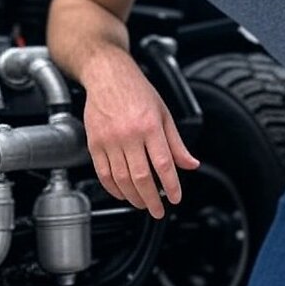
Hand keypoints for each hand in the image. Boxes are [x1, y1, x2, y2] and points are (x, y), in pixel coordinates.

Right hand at [84, 71, 198, 218]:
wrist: (107, 75)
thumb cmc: (136, 90)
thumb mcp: (164, 113)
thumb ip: (176, 143)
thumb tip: (190, 164)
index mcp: (150, 125)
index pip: (163, 164)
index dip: (171, 185)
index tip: (176, 197)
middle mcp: (129, 134)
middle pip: (141, 176)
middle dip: (151, 199)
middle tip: (158, 210)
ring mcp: (109, 139)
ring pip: (121, 178)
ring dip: (133, 196)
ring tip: (142, 203)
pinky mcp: (94, 142)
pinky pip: (103, 173)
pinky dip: (113, 188)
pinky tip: (122, 193)